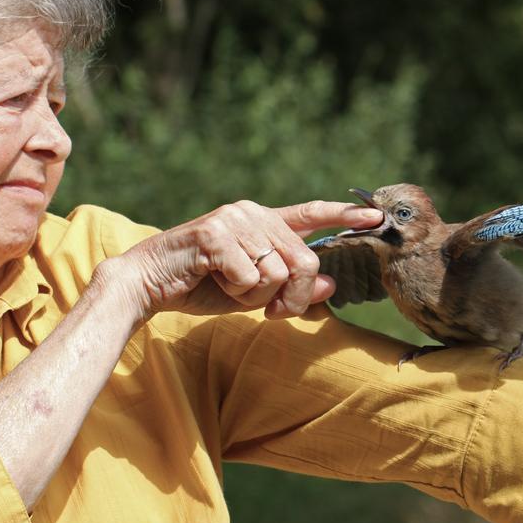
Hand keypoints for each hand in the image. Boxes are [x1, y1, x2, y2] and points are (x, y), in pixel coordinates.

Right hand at [109, 199, 382, 320]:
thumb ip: (290, 286)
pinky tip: (213, 280)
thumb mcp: (253, 292)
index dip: (345, 215)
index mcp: (262, 221)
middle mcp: (252, 212)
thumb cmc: (201, 286)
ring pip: (279, 272)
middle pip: (304, 261)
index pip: (310, 214)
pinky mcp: (217, 233)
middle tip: (267, 310)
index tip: (375, 216)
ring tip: (227, 285)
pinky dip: (236, 291)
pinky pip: (252, 276)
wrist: (147, 283)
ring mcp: (234, 219)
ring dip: (256, 295)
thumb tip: (332, 285)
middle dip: (292, 297)